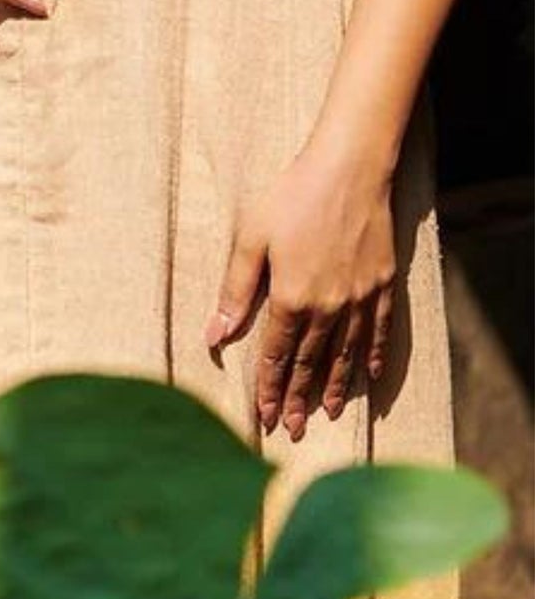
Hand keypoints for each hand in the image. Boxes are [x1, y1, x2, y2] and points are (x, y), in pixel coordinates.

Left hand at [204, 145, 396, 440]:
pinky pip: (379, 332)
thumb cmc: (292, 197)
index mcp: (292, 298)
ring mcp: (361, 298)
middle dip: (300, 398)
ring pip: (346, 354)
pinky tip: (371, 376)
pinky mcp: (384, 285)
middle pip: (311, 363)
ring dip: (336, 387)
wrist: (350, 168)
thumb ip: (235, 292)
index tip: (266, 417)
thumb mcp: (252, 240)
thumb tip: (213, 336)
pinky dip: (374, 357)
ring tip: (328, 413)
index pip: (278, 355)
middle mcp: (329, 307)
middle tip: (295, 429)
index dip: (271, 388)